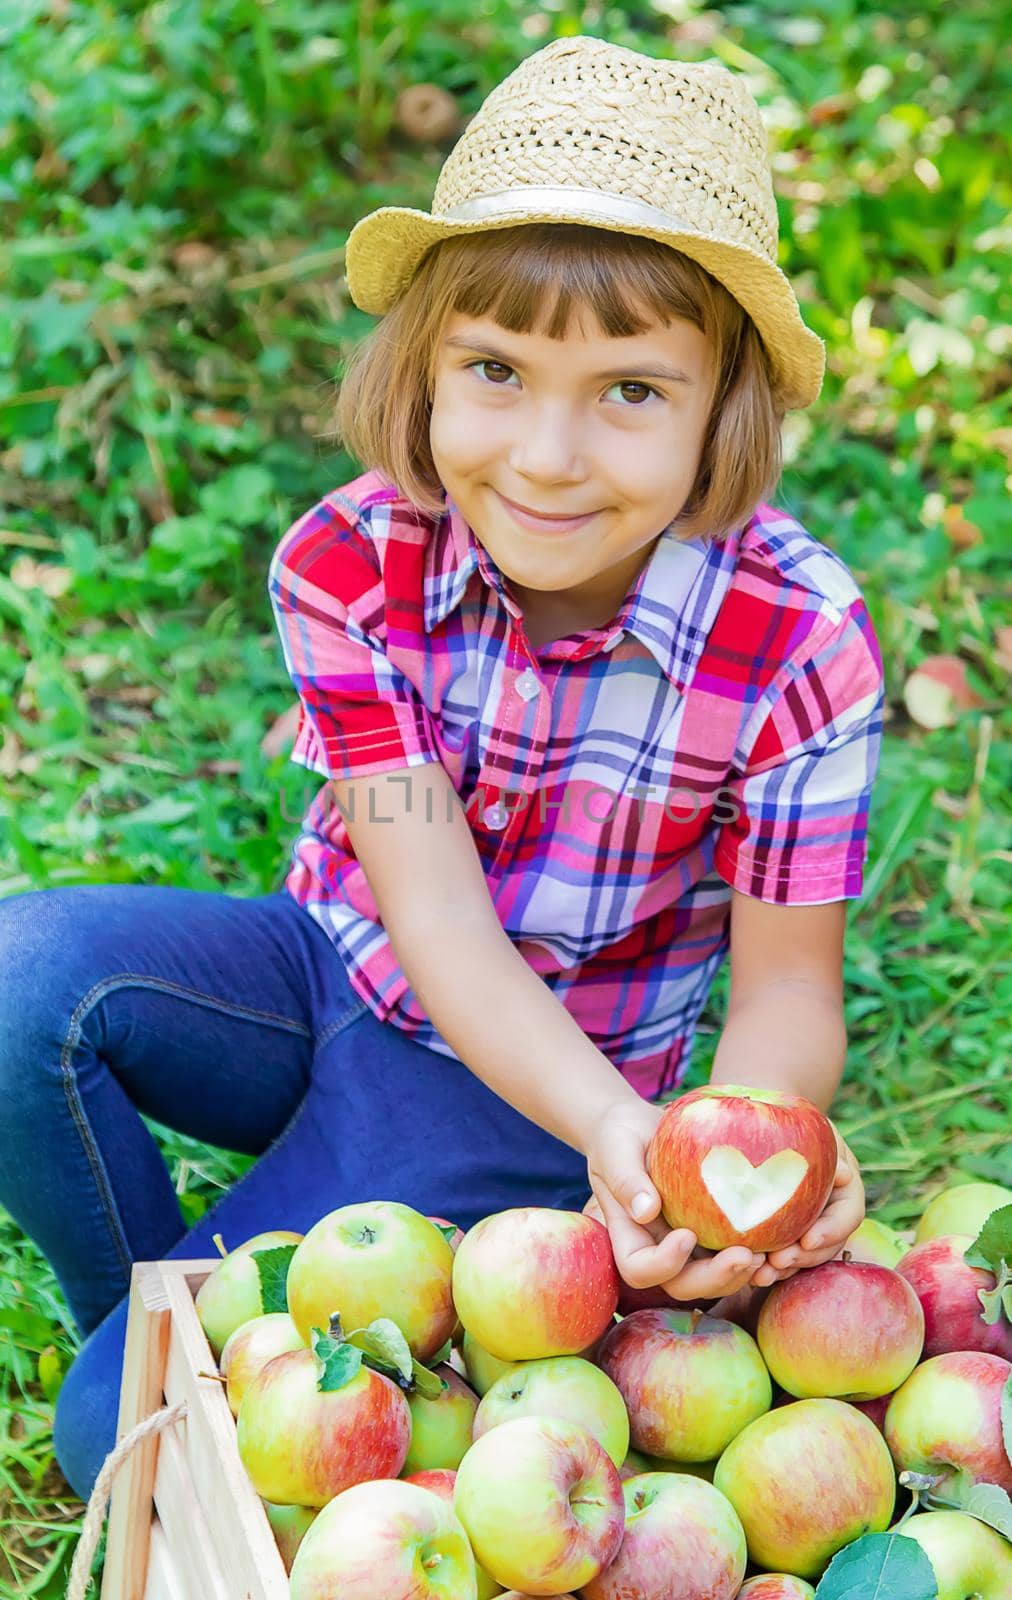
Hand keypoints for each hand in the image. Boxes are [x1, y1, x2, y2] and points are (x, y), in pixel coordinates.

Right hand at [584, 1099, 767, 1303]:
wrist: (642, 1129)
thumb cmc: (622, 1136)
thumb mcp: (617, 1148)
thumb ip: (626, 1178)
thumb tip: (646, 1210)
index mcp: (629, 1236)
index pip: (639, 1269)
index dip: (663, 1263)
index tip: (686, 1234)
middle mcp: (658, 1249)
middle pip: (682, 1285)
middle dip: (714, 1278)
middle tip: (745, 1255)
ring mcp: (688, 1246)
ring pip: (711, 1279)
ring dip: (738, 1274)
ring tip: (764, 1254)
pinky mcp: (712, 1234)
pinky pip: (731, 1256)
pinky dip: (752, 1259)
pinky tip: (775, 1244)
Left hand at [749, 1122, 864, 1287]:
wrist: (765, 1116)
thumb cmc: (790, 1118)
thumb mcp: (811, 1127)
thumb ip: (825, 1147)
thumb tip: (844, 1175)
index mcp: (846, 1189)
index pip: (848, 1215)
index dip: (831, 1231)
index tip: (807, 1240)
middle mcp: (831, 1213)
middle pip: (826, 1244)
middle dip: (804, 1258)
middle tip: (778, 1262)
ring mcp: (808, 1226)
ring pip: (803, 1257)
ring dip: (784, 1269)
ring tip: (760, 1275)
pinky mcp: (783, 1233)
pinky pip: (780, 1256)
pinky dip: (766, 1266)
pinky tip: (747, 1273)